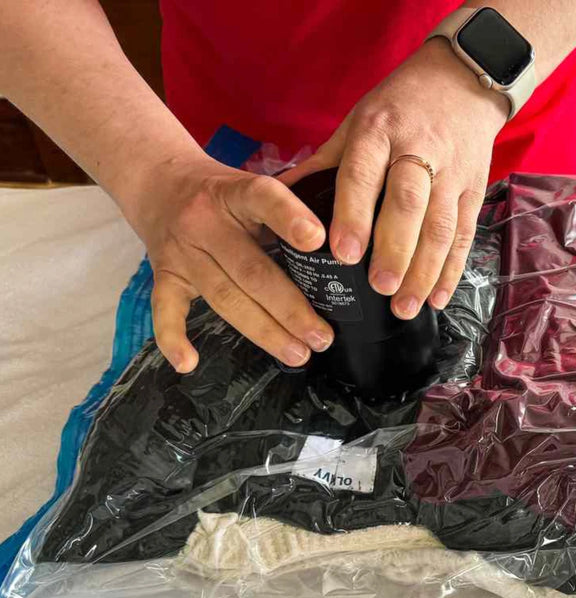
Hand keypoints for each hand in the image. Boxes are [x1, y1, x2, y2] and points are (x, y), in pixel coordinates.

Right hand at [130, 156, 334, 372]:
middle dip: (291, 309)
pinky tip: (189, 362)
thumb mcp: (253, 187)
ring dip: (263, 331)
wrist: (159, 182)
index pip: (264, 198)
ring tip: (296, 353)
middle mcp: (205, 222)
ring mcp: (182, 251)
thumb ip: (288, 212)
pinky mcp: (164, 275)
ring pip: (224, 297)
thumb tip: (341, 250)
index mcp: (235, 193)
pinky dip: (173, 338)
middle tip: (321, 336)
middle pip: (251, 270)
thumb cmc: (223, 194)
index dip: (290, 218)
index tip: (317, 240)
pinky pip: (165, 310)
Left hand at [281, 37, 506, 318]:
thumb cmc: (399, 106)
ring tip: (405, 306)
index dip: (354, 215)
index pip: (364, 174)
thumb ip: (323, 164)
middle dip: (395, 250)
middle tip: (380, 289)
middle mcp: (418, 150)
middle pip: (408, 204)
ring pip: (440, 226)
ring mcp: (451, 172)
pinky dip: (452, 270)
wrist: (462, 81)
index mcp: (378, 130)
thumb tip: (280, 202)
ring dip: (424, 271)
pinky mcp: (473, 190)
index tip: (344, 254)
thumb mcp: (356, 122)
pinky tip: (438, 298)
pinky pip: (464, 234)